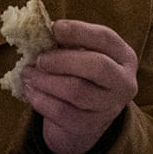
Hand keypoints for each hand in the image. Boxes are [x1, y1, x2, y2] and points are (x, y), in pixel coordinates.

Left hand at [22, 18, 139, 153]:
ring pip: (76, 91)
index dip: (79, 31)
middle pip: (97, 66)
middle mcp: (124, 82)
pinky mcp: (90, 126)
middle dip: (63, 60)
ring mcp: (109, 107)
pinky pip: (62, 112)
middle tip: (39, 59)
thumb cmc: (82, 76)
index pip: (106, 38)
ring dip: (46, 80)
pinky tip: (30, 91)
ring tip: (27, 73)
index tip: (53, 28)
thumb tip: (41, 31)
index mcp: (125, 57)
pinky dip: (41, 99)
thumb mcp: (83, 56)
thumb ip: (68, 43)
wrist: (85, 119)